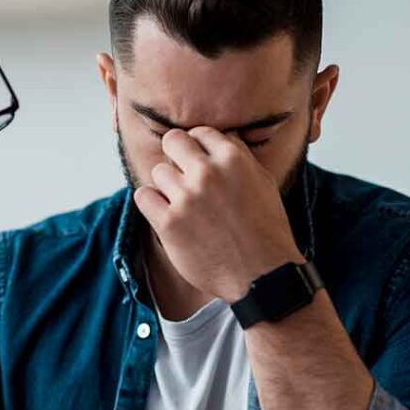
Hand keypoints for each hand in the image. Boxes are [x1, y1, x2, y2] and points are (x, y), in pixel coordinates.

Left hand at [134, 127, 304, 302]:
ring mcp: (186, 198)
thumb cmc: (266, 232)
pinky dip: (151, 203)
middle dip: (177, 156)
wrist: (262, 276)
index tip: (199, 162)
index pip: (200, 132)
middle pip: (173, 141)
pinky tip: (165, 213)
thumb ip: (240, 157)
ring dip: (167, 186)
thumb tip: (221, 137)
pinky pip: (143, 196)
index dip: (198, 147)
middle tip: (183, 177)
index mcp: (234, 159)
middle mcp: (208, 173)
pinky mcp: (169, 223)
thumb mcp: (263, 184)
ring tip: (183, 204)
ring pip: (158, 171)